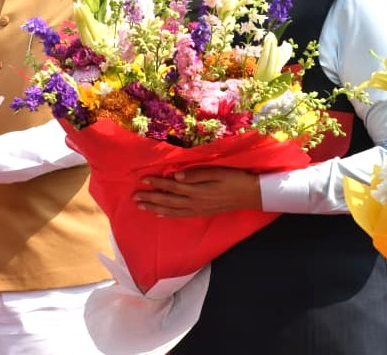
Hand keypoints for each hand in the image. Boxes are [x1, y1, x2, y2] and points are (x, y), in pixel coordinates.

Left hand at [133, 167, 261, 216]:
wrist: (252, 194)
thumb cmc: (235, 178)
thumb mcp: (217, 171)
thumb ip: (196, 174)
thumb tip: (175, 177)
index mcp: (197, 190)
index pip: (171, 186)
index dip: (156, 183)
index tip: (142, 179)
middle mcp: (195, 202)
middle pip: (168, 200)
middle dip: (150, 198)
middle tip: (134, 197)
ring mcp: (198, 209)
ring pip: (172, 210)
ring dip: (155, 208)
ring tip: (141, 206)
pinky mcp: (202, 212)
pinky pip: (182, 215)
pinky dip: (169, 215)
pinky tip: (160, 214)